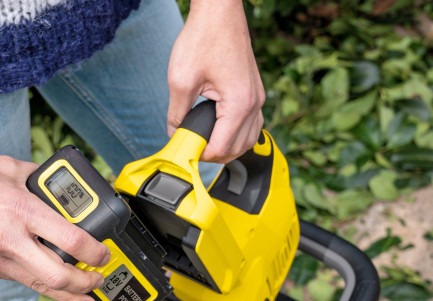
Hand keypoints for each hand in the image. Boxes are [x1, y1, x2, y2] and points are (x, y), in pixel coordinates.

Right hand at [0, 135, 110, 300]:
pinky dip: (34, 278)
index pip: (72, 241)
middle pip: (60, 278)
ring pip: (39, 287)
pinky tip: (45, 277)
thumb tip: (58, 186)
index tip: (104, 255)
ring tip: (87, 299)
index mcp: (22, 212)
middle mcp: (11, 241)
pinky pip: (16, 277)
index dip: (96, 254)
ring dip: (66, 295)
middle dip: (86, 285)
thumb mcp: (8, 167)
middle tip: (99, 282)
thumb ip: (37, 178)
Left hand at [166, 0, 264, 163]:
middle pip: (238, 148)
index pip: (222, 147)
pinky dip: (237, 133)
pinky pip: (251, 123)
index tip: (184, 153)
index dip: (201, 155)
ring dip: (228, 147)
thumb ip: (176, 113)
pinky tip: (219, 130)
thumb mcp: (180, 80)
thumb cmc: (203, 37)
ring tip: (204, 143)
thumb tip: (175, 132)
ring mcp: (257, 96)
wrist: (219, 12)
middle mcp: (254, 102)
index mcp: (238, 103)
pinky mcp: (254, 90)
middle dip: (215, 154)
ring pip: (249, 138)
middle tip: (192, 150)